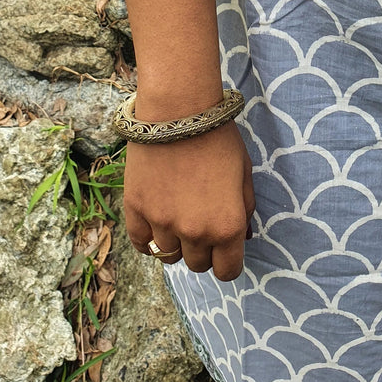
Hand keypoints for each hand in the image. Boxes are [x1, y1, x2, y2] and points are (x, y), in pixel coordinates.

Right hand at [123, 118, 255, 280]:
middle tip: (200, 223)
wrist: (179, 110)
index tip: (223, 249)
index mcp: (227, 226)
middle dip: (202, 249)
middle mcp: (195, 232)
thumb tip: (242, 236)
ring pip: (168, 256)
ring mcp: (163, 223)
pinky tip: (156, 223)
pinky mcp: (136, 210)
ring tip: (177, 216)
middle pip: (198, 265)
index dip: (227, 261)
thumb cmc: (218, 138)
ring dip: (175, 242)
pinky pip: (141, 244)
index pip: (228, 271)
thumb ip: (245, 209)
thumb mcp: (244, 173)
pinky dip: (149, 239)